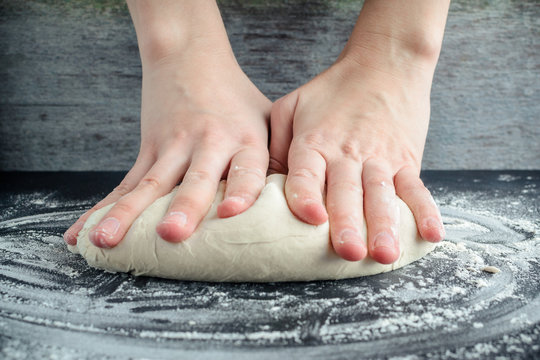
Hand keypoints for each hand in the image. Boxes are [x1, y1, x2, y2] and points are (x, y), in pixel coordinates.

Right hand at [64, 52, 270, 247]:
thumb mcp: (264, 119)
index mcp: (244, 140)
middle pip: (194, 179)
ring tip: (105, 241)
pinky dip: (104, 209)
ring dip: (127, 214)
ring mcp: (173, 147)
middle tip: (173, 234)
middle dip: (183, 208)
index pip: (245, 169)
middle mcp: (208, 144)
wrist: (190, 56)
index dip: (240, 190)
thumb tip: (296, 206)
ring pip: (149, 185)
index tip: (230, 212)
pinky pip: (125, 183)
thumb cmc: (235, 99)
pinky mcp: (148, 149)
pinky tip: (83, 232)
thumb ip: (276, 159)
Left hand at [269, 51, 444, 263]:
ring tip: (385, 254)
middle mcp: (346, 153)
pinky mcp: (406, 159)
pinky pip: (416, 188)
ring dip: (384, 226)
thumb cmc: (331, 91)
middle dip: (347, 224)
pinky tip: (431, 234)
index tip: (311, 219)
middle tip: (348, 253)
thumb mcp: (291, 107)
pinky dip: (425, 211)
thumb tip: (262, 187)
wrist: (384, 63)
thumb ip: (276, 146)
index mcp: (313, 143)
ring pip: (381, 195)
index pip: (306, 173)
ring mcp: (380, 157)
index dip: (307, 196)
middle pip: (346, 192)